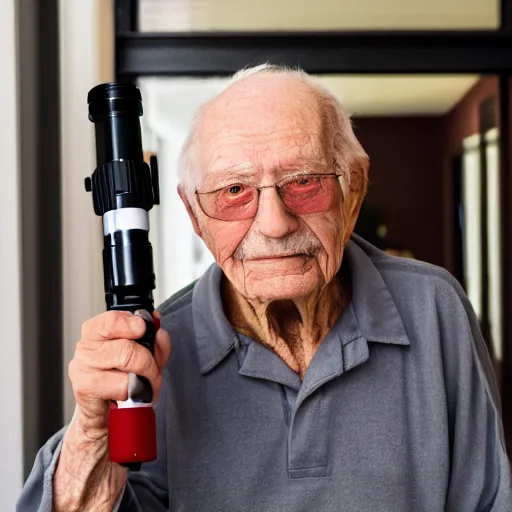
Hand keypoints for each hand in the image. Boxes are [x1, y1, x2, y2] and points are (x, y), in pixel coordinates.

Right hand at [68, 309, 170, 439]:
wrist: (101, 410)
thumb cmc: (120, 377)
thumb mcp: (143, 355)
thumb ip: (155, 342)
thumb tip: (160, 335)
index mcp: (98, 330)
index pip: (113, 319)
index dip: (134, 324)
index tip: (143, 330)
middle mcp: (86, 346)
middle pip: (127, 347)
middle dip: (149, 362)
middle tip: (152, 373)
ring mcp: (82, 367)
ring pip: (126, 364)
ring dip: (144, 378)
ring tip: (143, 385)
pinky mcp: (84, 388)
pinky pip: (120, 386)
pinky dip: (132, 392)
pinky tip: (127, 394)